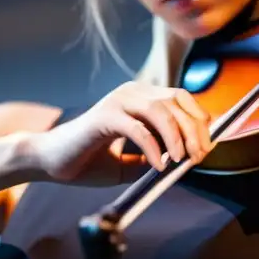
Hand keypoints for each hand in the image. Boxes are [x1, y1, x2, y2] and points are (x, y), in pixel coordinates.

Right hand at [29, 82, 213, 184]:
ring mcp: (117, 101)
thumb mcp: (131, 163)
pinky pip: (138, 129)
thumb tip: (188, 160)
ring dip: (178, 137)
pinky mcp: (104, 116)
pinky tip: (158, 165)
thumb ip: (157, 157)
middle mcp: (131, 93)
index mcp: (139, 98)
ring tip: (182, 160)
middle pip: (176, 103)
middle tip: (199, 157)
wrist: (50, 163)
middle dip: (195, 131)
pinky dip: (153, 148)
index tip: (208, 145)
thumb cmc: (88, 161)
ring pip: (161, 111)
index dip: (199, 119)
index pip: (181, 99)